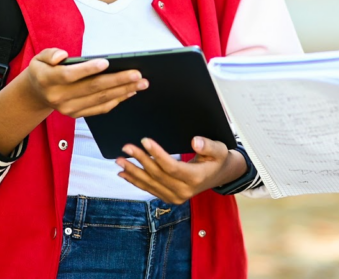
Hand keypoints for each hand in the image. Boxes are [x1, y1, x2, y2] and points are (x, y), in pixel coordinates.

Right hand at [23, 48, 147, 117]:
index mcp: (48, 80)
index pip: (69, 75)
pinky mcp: (77, 114)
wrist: (36, 94)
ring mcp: (68, 108)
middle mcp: (58, 97)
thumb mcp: (39, 57)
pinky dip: (116, 100)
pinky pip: (100, 108)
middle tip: (137, 74)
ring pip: (99, 99)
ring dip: (123, 91)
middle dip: (117, 80)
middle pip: (92, 88)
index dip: (88, 69)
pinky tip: (129, 92)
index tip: (106, 62)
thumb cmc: (43, 71)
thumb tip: (62, 56)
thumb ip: (50, 54)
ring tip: (140, 83)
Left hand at [115, 137, 246, 204]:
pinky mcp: (169, 197)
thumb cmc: (217, 158)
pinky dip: (135, 181)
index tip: (145, 140)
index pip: (171, 167)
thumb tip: (195, 141)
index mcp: (195, 178)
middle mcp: (184, 191)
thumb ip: (207, 145)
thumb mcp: (219, 149)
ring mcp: (175, 197)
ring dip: (133, 172)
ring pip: (150, 184)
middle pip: (157, 175)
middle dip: (140, 160)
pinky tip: (124, 174)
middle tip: (126, 147)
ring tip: (119, 161)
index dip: (157, 154)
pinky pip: (149, 189)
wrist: (219, 174)